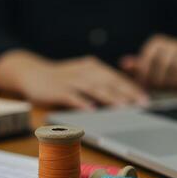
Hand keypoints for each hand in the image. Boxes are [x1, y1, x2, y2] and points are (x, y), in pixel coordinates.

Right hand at [0, 50, 148, 109]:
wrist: (31, 73)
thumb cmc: (62, 79)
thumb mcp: (83, 76)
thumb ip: (101, 83)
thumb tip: (125, 96)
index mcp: (93, 67)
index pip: (116, 78)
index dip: (132, 88)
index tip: (145, 99)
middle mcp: (84, 72)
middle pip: (109, 82)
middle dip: (126, 94)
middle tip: (140, 105)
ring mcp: (70, 80)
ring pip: (94, 88)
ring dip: (109, 98)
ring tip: (123, 107)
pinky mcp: (57, 90)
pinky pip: (72, 96)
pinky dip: (82, 102)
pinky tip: (92, 109)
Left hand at [121, 34, 176, 89]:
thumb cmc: (166, 66)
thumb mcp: (150, 65)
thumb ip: (138, 66)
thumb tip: (124, 64)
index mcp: (157, 43)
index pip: (148, 58)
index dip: (145, 74)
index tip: (144, 85)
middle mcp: (172, 44)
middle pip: (163, 63)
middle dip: (159, 79)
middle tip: (158, 89)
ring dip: (173, 81)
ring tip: (170, 88)